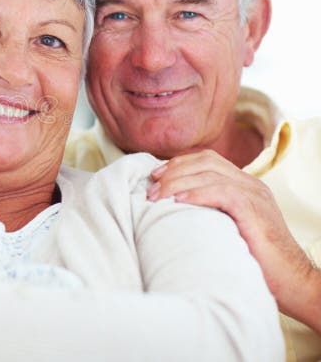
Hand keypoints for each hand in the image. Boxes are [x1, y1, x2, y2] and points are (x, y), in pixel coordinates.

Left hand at [149, 149, 320, 330]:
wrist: (292, 282)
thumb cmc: (255, 261)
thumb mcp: (228, 228)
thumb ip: (209, 213)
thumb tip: (173, 209)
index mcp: (245, 185)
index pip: (207, 160)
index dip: (178, 164)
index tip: (154, 177)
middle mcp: (251, 185)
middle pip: (205, 162)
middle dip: (172, 171)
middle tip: (150, 188)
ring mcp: (255, 196)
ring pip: (210, 173)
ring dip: (177, 182)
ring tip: (156, 197)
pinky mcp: (255, 211)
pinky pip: (223, 192)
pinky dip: (197, 194)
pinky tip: (178, 201)